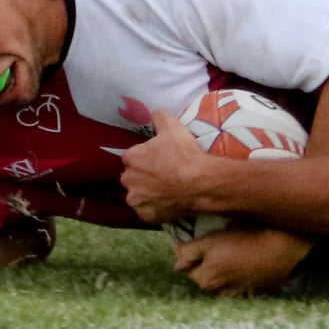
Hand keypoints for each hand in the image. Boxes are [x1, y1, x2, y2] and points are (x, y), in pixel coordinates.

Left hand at [120, 108, 208, 224]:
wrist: (200, 183)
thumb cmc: (184, 154)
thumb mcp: (173, 127)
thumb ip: (160, 116)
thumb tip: (154, 112)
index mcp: (131, 158)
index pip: (132, 156)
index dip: (146, 157)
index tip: (160, 159)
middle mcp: (128, 180)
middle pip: (133, 177)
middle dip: (143, 176)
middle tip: (164, 174)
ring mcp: (137, 200)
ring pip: (138, 196)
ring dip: (147, 193)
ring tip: (167, 190)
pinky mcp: (147, 216)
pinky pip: (148, 212)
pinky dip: (156, 208)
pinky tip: (169, 202)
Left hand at [173, 228, 314, 296]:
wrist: (287, 245)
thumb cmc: (248, 238)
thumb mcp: (213, 238)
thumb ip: (190, 250)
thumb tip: (175, 256)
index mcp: (206, 279)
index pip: (186, 267)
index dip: (190, 250)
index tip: (199, 236)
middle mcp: (220, 291)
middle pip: (204, 275)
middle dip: (205, 261)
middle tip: (216, 241)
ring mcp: (240, 292)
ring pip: (222, 280)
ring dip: (222, 269)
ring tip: (232, 250)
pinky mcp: (257, 290)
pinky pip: (240, 284)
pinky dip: (239, 275)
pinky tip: (246, 261)